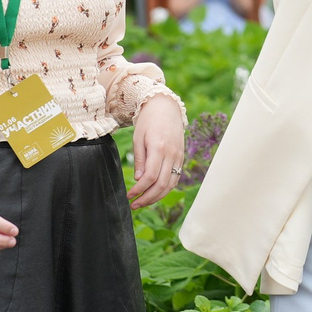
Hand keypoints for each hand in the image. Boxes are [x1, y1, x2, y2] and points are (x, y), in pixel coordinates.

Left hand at [128, 94, 183, 208]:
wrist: (166, 106)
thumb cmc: (148, 120)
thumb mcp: (139, 138)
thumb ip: (140, 159)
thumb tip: (139, 180)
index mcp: (159, 148)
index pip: (150, 177)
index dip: (139, 190)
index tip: (129, 195)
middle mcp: (171, 154)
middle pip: (161, 184)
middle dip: (147, 198)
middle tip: (134, 204)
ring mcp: (178, 156)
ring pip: (170, 184)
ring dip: (157, 196)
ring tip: (144, 202)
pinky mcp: (181, 157)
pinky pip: (175, 177)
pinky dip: (166, 188)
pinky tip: (155, 192)